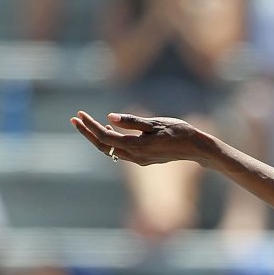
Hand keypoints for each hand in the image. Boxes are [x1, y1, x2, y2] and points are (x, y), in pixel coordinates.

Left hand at [71, 111, 211, 166]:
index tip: (79, 114)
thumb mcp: (156, 122)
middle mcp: (136, 156)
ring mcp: (140, 160)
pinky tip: (109, 132)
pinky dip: (111, 143)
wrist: (198, 149)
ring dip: (98, 138)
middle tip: (75, 119)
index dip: (90, 126)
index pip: (105, 137)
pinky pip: (121, 152)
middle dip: (88, 133)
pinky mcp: (145, 159)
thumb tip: (110, 118)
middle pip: (104, 147)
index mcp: (137, 146)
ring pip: (111, 151)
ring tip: (87, 124)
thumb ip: (133, 121)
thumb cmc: (179, 132)